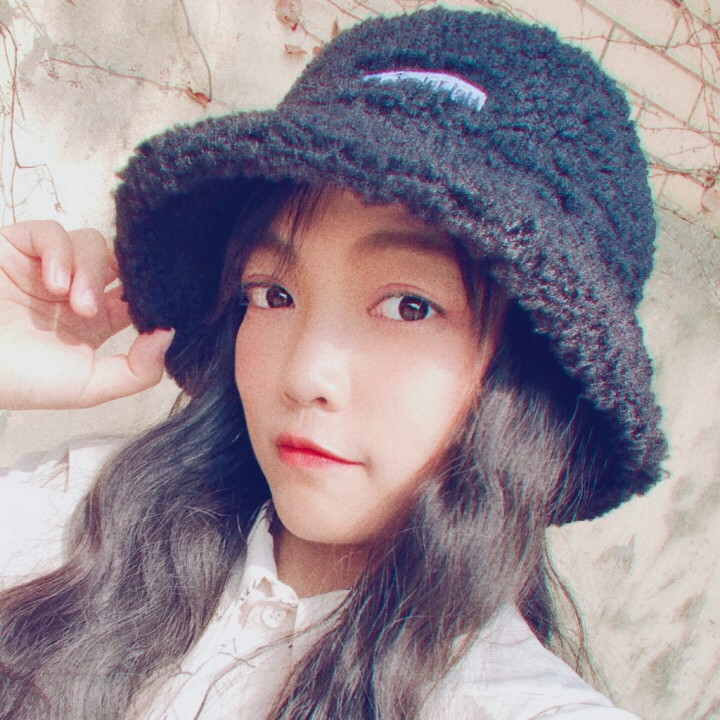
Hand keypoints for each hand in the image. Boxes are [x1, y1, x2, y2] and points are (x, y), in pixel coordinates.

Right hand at [0, 221, 173, 409]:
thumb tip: (171, 335)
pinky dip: (59, 252)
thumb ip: (137, 370)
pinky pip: (52, 231)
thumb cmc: (20, 379)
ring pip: (92, 243)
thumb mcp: (89, 386)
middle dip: (118, 280)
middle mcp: (73, 291)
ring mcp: (45, 267)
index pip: (135, 294)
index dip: (149, 293)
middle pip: (118, 263)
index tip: (160, 300)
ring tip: (70, 300)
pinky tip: (52, 282)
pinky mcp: (16, 246)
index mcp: (94, 322)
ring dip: (90, 270)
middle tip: (99, 308)